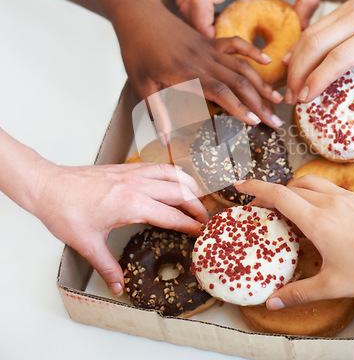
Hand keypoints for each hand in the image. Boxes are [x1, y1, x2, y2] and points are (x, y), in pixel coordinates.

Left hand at [35, 160, 207, 295]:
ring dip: (188, 184)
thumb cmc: (65, 211)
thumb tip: (118, 286)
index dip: (190, 225)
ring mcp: (132, 173)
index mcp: (133, 205)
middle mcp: (138, 186)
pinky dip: (171, 172)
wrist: (48, 186)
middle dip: (197, 205)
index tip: (201, 232)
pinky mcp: (126, 168)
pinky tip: (173, 178)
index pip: (172, 216)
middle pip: (179, 192)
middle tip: (205, 217)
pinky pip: (157, 166)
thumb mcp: (87, 244)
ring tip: (197, 196)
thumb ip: (107, 267)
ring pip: (172, 173)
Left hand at [113, 0, 283, 129]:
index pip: (220, 91)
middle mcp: (203, 60)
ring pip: (242, 66)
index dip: (239, 107)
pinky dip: (253, 51)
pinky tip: (268, 62)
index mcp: (186, 73)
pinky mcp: (210, 40)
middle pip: (238, 82)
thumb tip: (166, 141)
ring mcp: (209, 48)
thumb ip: (158, 112)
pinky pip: (236, 44)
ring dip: (262, 83)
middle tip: (276, 121)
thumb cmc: (136, 52)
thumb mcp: (141, 85)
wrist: (137, 16)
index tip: (255, 122)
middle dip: (259, 102)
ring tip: (279, 99)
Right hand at [174, 0, 318, 37]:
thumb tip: (303, 27)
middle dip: (197, 26)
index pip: (200, 3)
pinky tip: (206, 6)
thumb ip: (307, 1)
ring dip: (192, 13)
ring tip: (210, 24)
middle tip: (214, 38)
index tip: (214, 38)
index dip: (201, 27)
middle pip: (186, 4)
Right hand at [235, 175, 353, 308]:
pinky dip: (312, 193)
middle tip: (261, 208)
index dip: (256, 188)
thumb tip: (273, 302)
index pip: (279, 195)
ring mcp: (344, 198)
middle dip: (271, 193)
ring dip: (293, 189)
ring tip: (286, 207)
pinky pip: (326, 188)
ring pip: (309, 182)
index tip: (240, 186)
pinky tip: (316, 213)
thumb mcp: (333, 285)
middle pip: (291, 186)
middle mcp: (329, 202)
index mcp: (318, 220)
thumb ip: (299, 292)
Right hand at [284, 0, 353, 112]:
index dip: (318, 79)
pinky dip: (299, 46)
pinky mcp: (340, 8)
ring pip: (309, 35)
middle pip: (315, 46)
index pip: (339, 58)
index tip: (306, 98)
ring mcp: (346, 11)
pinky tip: (292, 61)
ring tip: (290, 85)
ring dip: (294, 61)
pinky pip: (313, 28)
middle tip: (292, 98)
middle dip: (297, 75)